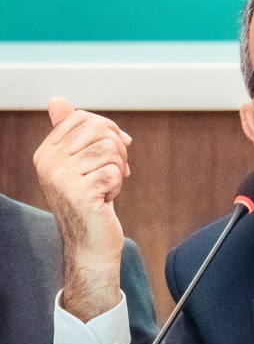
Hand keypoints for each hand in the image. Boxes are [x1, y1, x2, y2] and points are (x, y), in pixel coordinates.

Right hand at [33, 96, 131, 321]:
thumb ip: (73, 134)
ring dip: (117, 170)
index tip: (114, 151)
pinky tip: (106, 200)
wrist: (91, 243)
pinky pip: (113, 172)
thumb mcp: (81, 164)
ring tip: (106, 188)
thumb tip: (57, 100)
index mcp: (47, 152)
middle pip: (99, 130)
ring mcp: (61, 178)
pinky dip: (117, 185)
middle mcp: (48, 163)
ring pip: (109, 149)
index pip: (83, 118)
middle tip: (114, 172)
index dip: (108, 131)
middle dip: (117, 149)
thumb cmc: (91, 202)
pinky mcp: (79, 193)